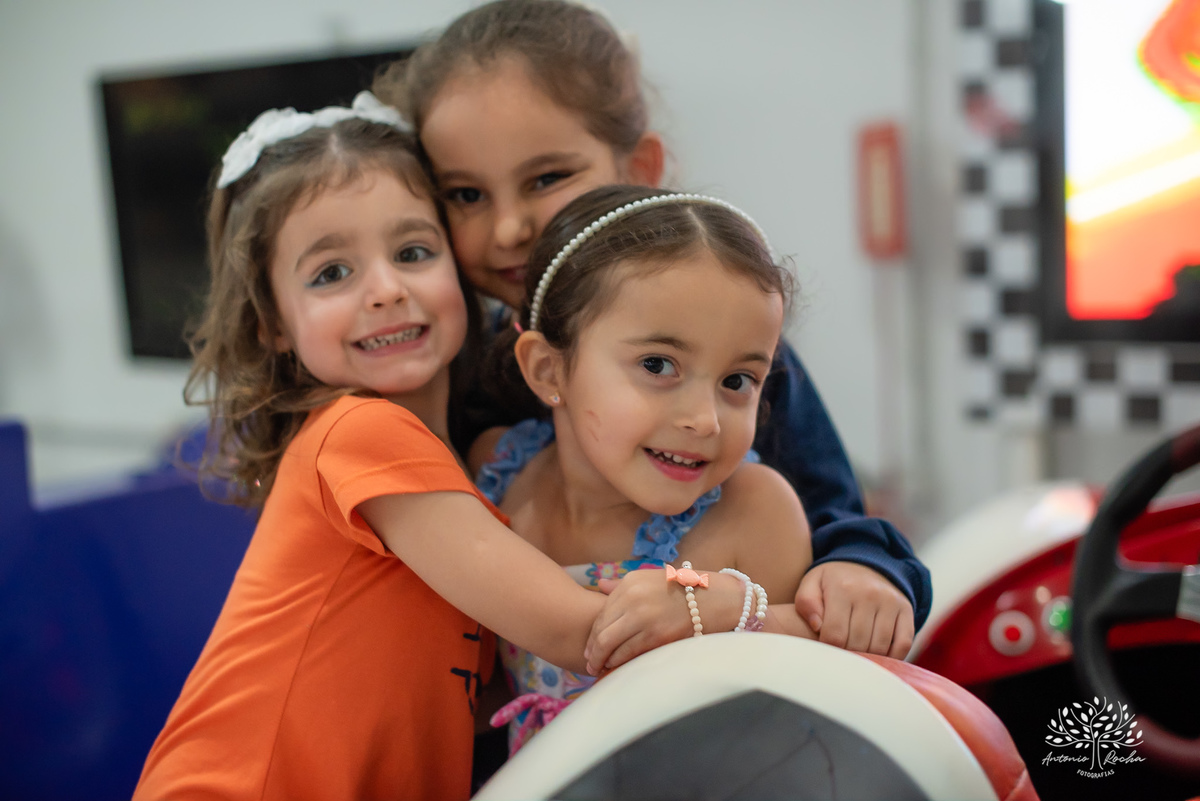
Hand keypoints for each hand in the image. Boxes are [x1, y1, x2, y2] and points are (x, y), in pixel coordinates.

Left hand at [583, 569, 742, 674]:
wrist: (716, 598)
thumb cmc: (684, 588)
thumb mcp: (652, 577)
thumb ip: (623, 585)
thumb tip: (600, 586)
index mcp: (630, 582)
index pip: (602, 613)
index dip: (593, 633)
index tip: (590, 647)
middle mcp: (633, 598)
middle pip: (601, 630)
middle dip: (592, 650)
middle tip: (589, 663)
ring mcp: (644, 617)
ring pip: (610, 644)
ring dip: (601, 660)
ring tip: (599, 669)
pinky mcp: (657, 636)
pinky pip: (628, 653)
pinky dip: (617, 663)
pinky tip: (615, 668)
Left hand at [794, 561, 913, 658]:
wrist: (866, 564)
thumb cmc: (834, 581)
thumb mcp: (812, 583)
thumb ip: (806, 603)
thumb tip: (817, 626)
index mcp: (842, 588)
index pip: (835, 635)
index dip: (828, 649)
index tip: (825, 648)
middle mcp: (869, 594)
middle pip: (858, 643)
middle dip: (847, 655)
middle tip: (840, 654)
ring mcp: (890, 602)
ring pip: (880, 646)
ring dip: (868, 658)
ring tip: (857, 655)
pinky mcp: (906, 609)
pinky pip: (904, 643)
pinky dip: (893, 657)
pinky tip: (879, 655)